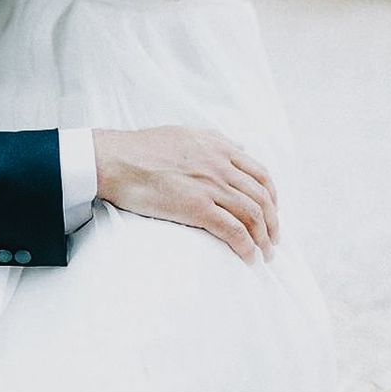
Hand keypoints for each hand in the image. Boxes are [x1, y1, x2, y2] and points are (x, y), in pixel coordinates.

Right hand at [93, 126, 278, 263]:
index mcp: (218, 146)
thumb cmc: (143, 148)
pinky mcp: (197, 207)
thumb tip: (238, 147)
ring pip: (253, 215)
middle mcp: (220, 164)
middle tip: (272, 241)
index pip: (261, 173)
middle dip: (273, 222)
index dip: (272, 197)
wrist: (116, 159)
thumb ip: (214, 141)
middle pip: (262, 197)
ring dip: (264, 239)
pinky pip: (234, 231)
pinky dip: (246, 247)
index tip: (272, 213)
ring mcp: (210, 185)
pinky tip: (248, 258)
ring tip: (265, 255)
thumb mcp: (185, 133)